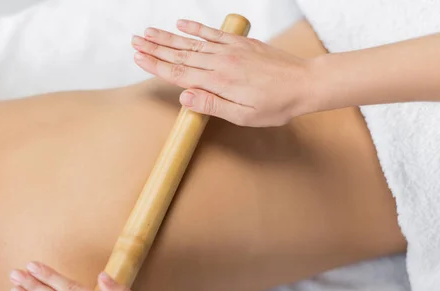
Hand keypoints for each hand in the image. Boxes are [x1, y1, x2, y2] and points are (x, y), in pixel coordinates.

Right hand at [132, 19, 315, 126]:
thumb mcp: (244, 116)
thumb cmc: (276, 105)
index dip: (156, 66)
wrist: (305, 83)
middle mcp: (221, 63)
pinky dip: (195, 28)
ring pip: (192, 43)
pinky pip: (213, 33)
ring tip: (148, 32)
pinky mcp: (240, 44)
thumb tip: (185, 97)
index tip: (138, 58)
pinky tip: (181, 24)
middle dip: (155, 49)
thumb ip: (213, 105)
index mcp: (219, 82)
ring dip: (168, 38)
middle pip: (180, 55)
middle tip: (134, 42)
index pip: (179, 73)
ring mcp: (230, 50)